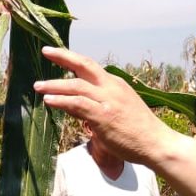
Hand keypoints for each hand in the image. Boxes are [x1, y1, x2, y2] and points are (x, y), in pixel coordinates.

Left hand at [34, 47, 167, 166]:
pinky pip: (77, 104)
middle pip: (83, 65)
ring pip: (76, 86)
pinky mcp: (103, 116)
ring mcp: (107, 101)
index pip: (90, 67)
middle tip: (45, 52)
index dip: (72, 59)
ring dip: (54, 85)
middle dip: (63, 56)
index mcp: (115, 84)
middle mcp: (111, 87)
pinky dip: (61, 100)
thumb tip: (72, 105)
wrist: (157, 143)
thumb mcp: (118, 109)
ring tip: (38, 86)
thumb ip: (96, 105)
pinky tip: (49, 100)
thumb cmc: (138, 131)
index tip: (56, 54)